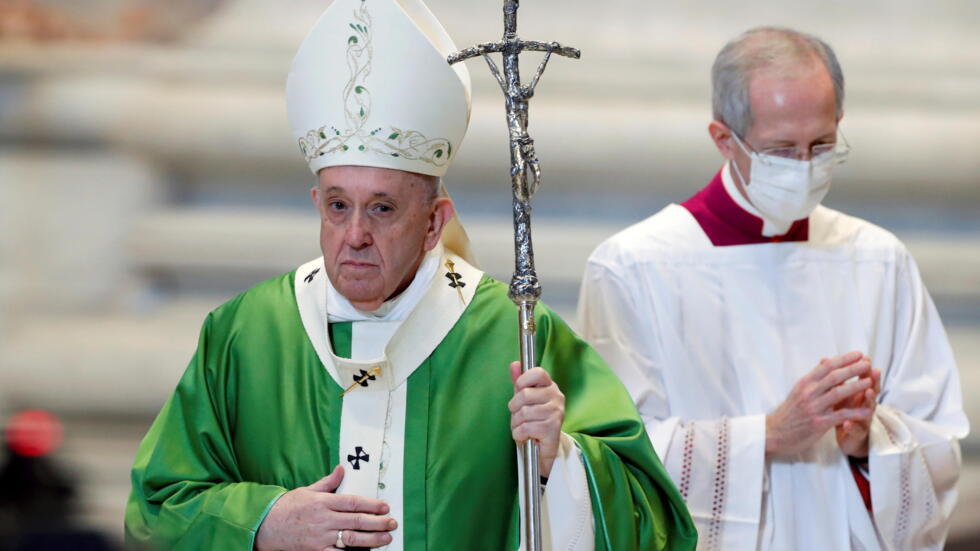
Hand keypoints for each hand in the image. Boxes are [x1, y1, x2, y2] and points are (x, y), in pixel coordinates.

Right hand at [255, 465, 396, 550]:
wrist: (265, 526)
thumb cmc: (287, 507)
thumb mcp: (307, 490)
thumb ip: (328, 482)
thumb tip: (342, 468)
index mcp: (322, 502)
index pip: (352, 502)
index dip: (371, 505)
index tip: (385, 507)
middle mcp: (323, 519)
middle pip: (356, 520)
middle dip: (377, 522)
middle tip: (392, 523)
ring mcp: (319, 537)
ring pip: (350, 539)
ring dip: (371, 539)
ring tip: (386, 538)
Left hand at [509, 362, 564, 477]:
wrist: (543, 448)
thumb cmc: (533, 420)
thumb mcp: (525, 400)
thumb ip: (520, 382)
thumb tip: (514, 364)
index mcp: (550, 386)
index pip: (537, 373)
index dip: (523, 381)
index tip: (519, 391)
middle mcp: (556, 397)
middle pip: (524, 395)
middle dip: (514, 409)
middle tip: (519, 417)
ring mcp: (556, 412)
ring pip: (523, 413)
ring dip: (516, 424)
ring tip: (523, 428)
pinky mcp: (552, 429)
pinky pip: (525, 428)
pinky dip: (519, 434)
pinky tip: (526, 436)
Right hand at [766, 351, 872, 457]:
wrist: (774, 433)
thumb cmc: (789, 412)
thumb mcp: (798, 390)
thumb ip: (814, 377)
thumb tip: (826, 360)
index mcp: (804, 383)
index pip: (826, 366)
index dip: (844, 359)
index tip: (858, 354)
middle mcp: (808, 392)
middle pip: (834, 376)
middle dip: (853, 368)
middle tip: (868, 362)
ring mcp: (813, 407)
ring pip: (838, 393)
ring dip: (856, 386)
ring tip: (870, 380)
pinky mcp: (818, 423)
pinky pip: (840, 415)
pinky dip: (855, 413)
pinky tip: (867, 411)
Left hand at [836, 361, 880, 457]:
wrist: (847, 439)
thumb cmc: (841, 413)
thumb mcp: (837, 395)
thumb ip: (835, 380)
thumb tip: (826, 360)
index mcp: (859, 394)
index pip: (865, 379)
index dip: (864, 368)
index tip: (864, 357)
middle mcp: (864, 405)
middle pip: (872, 391)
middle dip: (873, 380)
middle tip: (874, 371)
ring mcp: (863, 420)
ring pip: (868, 410)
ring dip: (868, 400)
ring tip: (868, 392)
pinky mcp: (858, 435)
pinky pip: (856, 430)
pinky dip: (852, 426)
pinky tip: (847, 423)